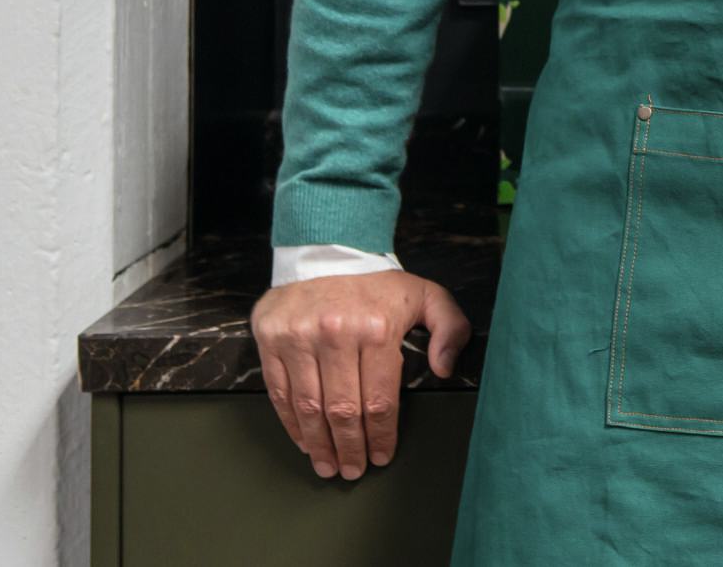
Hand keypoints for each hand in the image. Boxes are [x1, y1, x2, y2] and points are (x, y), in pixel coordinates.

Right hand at [249, 270, 470, 478]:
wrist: (329, 250)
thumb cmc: (380, 283)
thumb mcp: (428, 295)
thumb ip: (450, 329)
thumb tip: (444, 369)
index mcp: (377, 328)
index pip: (379, 399)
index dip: (380, 436)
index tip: (382, 456)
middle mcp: (336, 335)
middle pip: (342, 411)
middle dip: (350, 448)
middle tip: (353, 471)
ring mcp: (299, 338)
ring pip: (308, 408)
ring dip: (318, 444)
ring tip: (328, 466)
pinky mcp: (272, 340)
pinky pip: (280, 393)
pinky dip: (291, 423)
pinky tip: (305, 440)